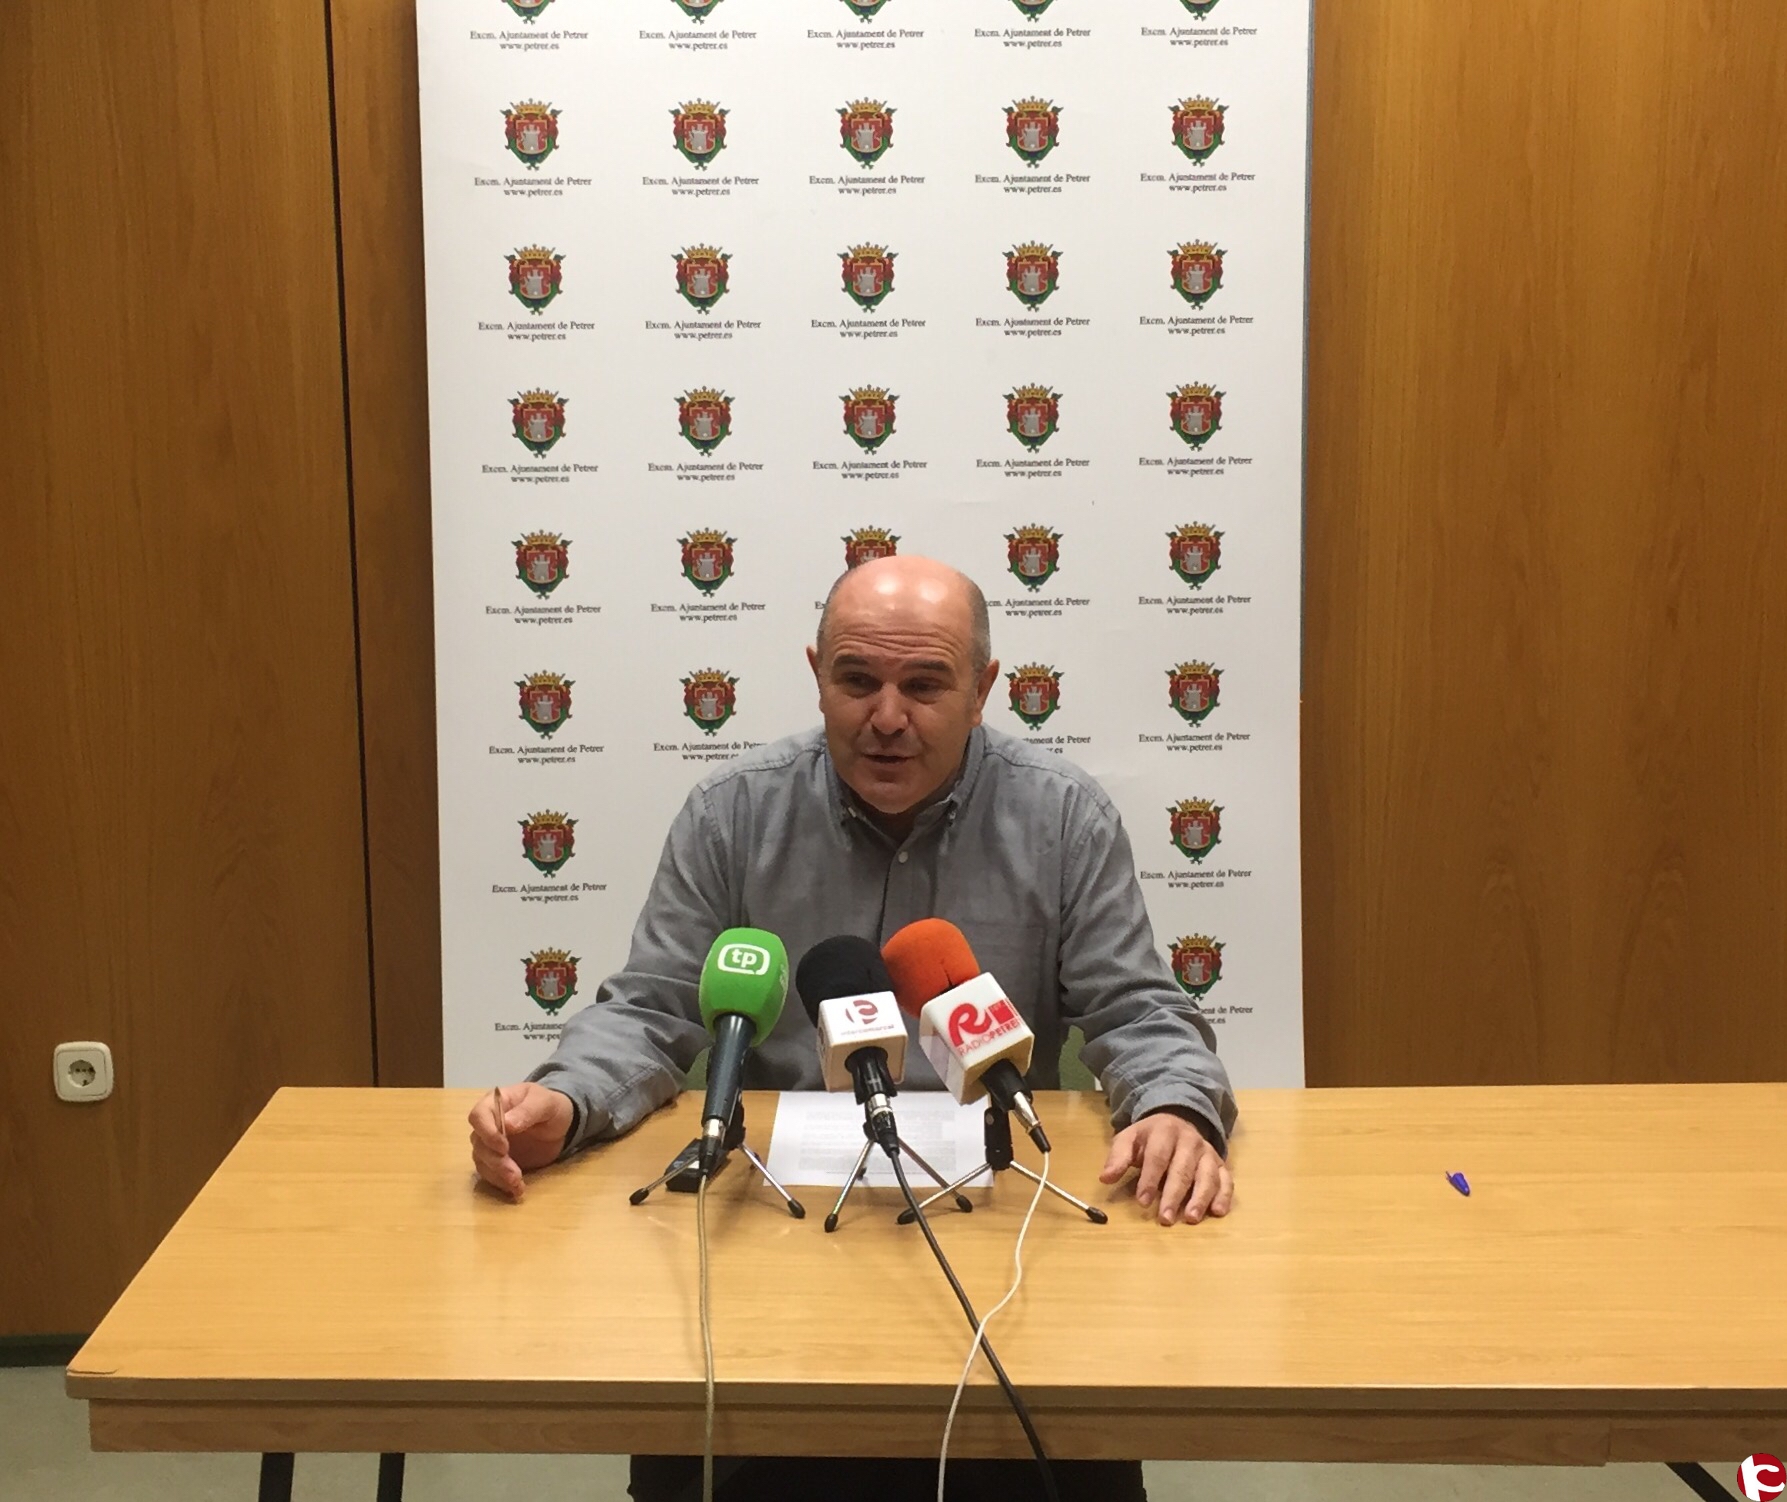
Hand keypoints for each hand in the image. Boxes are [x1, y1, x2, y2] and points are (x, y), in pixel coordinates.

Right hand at [468, 1083, 573, 1200]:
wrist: (560, 1124)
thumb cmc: (551, 1106)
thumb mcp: (545, 1103)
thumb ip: (527, 1111)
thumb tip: (507, 1125)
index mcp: (496, 1103)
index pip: (478, 1116)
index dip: (487, 1132)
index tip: (503, 1147)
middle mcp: (488, 1124)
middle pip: (479, 1143)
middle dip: (495, 1161)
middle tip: (514, 1173)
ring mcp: (491, 1144)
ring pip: (482, 1161)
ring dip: (497, 1175)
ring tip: (517, 1184)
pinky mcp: (497, 1161)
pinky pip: (491, 1173)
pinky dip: (501, 1183)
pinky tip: (517, 1188)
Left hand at [1099, 1110, 1232, 1225]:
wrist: (1176, 1120)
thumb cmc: (1149, 1138)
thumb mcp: (1129, 1139)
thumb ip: (1118, 1157)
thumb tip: (1105, 1178)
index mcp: (1165, 1132)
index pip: (1158, 1157)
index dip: (1150, 1180)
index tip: (1142, 1202)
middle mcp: (1190, 1141)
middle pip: (1183, 1169)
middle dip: (1174, 1195)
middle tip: (1166, 1219)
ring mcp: (1207, 1153)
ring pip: (1208, 1176)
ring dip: (1201, 1198)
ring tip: (1191, 1219)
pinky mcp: (1220, 1164)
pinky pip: (1226, 1179)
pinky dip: (1224, 1196)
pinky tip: (1218, 1212)